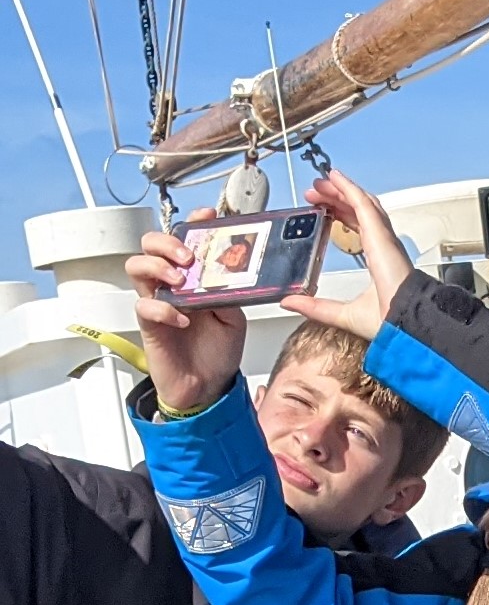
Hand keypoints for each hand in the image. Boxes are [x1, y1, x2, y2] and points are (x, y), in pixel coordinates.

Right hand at [126, 208, 246, 411]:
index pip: (185, 239)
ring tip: (180, 281)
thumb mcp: (234, 316)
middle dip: (167, 242)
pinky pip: (144, 307)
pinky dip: (163, 309)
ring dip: (158, 267)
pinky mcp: (150, 325)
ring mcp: (158, 302)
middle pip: (151, 245)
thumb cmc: (219, 350)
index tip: (207, 217)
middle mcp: (172, 285)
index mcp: (195, 277)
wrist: (210, 387)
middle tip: (188, 256)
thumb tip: (225, 274)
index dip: (193, 223)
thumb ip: (228, 293)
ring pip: (137, 267)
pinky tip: (182, 319)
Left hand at [281, 170, 412, 339]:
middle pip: (359, 210)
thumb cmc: (388, 321)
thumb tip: (290, 301)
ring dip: (341, 190)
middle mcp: (383, 245)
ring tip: (322, 182)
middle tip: (316, 193)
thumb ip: (314, 306)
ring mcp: (383, 237)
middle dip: (338, 198)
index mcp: (378, 260)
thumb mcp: (340, 312)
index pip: (360, 228)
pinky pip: (363, 203)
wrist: (402, 322)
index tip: (324, 210)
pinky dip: (349, 188)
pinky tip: (335, 178)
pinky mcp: (380, 233)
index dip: (342, 215)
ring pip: (362, 202)